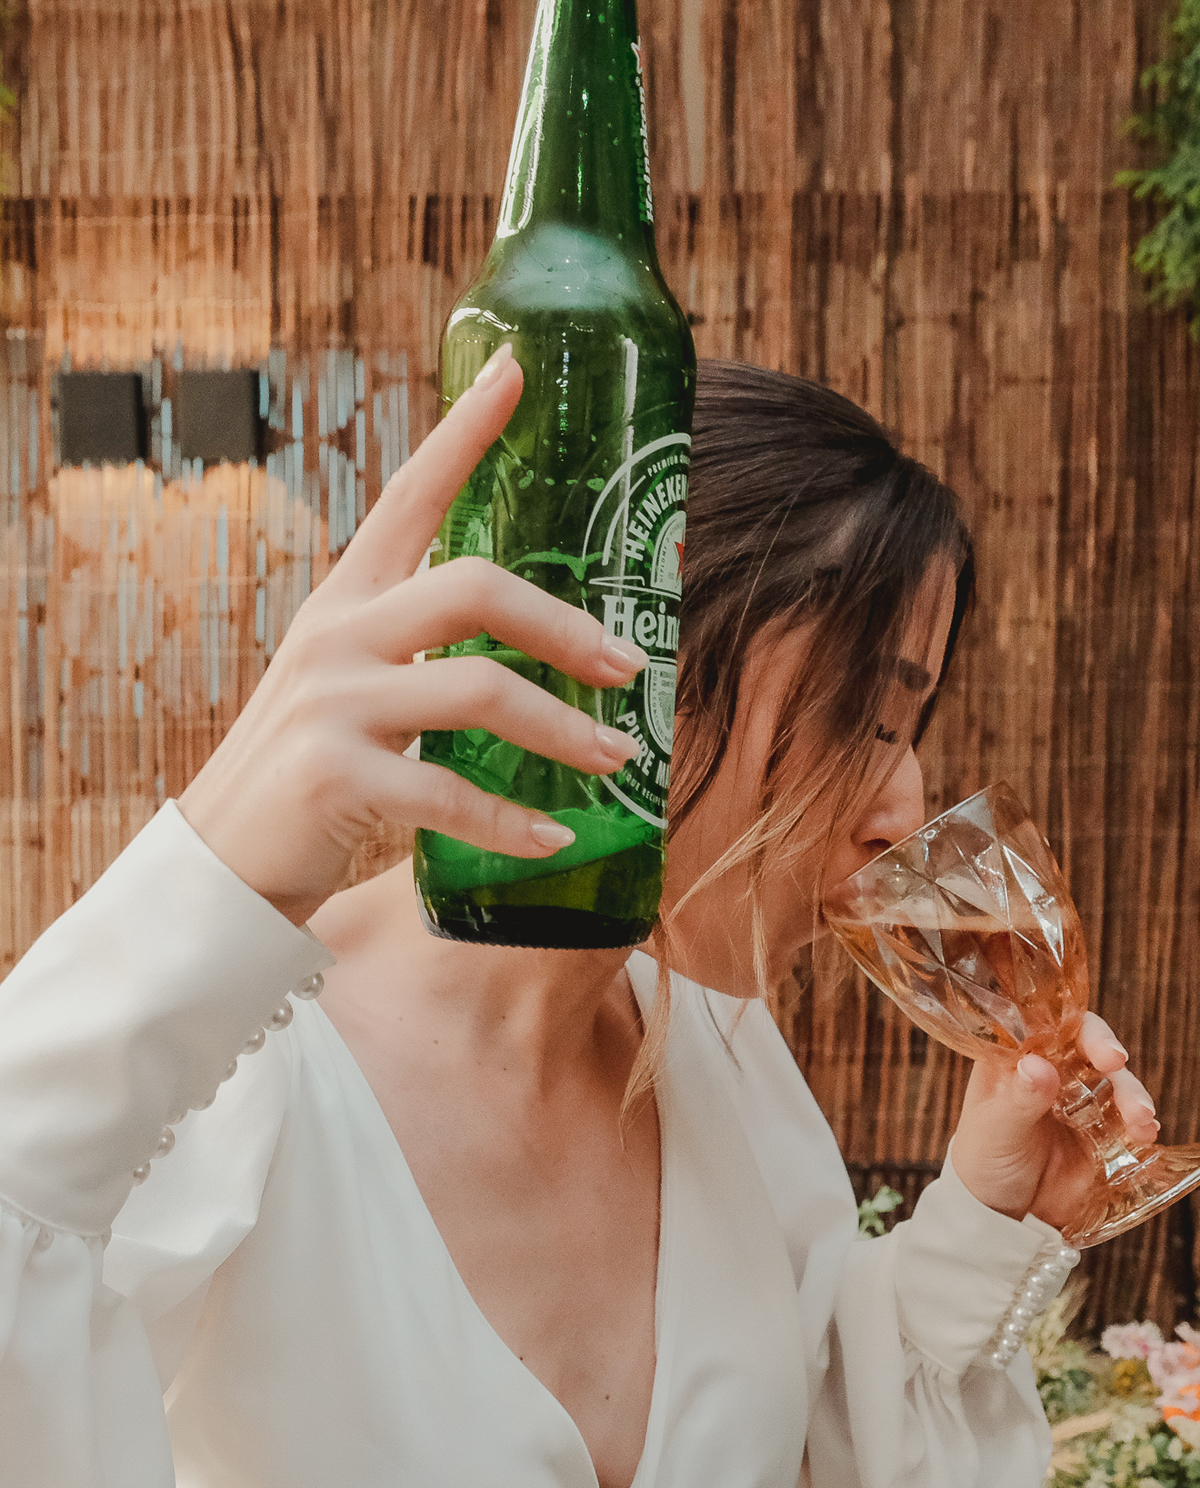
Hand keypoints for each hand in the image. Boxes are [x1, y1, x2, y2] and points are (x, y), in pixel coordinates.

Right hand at [178, 347, 644, 926]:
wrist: (222, 859)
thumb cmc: (311, 770)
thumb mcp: (352, 685)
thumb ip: (416, 652)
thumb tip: (529, 644)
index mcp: (348, 601)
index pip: (411, 495)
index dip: (464, 431)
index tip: (516, 369)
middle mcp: (337, 634)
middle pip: (473, 588)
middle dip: (566, 628)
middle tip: (631, 667)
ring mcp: (331, 702)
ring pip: (477, 690)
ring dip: (562, 731)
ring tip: (618, 760)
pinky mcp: (330, 776)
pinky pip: (446, 794)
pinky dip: (510, 823)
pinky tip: (553, 839)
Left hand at [950, 1014, 1159, 1226]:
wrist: (999, 1217)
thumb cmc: (982, 1164)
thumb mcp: (995, 1131)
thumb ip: (1018, 1100)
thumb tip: (1038, 1066)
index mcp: (1014, 1060)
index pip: (1047, 1025)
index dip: (1073, 1025)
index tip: (1092, 1040)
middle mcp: (1050, 1072)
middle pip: (1087, 1047)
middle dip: (1108, 1053)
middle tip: (1117, 1065)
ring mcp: (1078, 1101)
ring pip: (1113, 1082)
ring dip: (1131, 1093)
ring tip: (1140, 1119)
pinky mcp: (1100, 1132)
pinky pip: (1126, 1120)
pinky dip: (1140, 1124)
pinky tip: (1146, 1134)